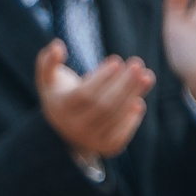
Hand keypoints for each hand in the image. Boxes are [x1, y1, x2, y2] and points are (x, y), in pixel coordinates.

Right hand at [39, 43, 152, 160]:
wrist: (64, 130)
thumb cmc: (60, 95)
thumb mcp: (48, 78)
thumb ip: (48, 61)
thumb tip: (57, 46)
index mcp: (60, 109)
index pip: (84, 95)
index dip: (102, 78)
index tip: (116, 61)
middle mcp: (73, 128)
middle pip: (103, 106)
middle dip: (123, 84)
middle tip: (137, 65)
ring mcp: (89, 140)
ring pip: (114, 118)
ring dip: (133, 96)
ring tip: (147, 77)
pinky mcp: (105, 148)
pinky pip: (121, 134)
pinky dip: (132, 119)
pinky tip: (138, 101)